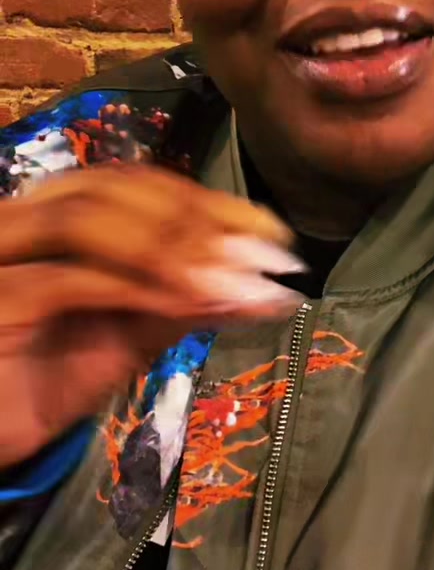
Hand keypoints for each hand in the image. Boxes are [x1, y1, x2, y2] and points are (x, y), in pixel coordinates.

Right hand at [0, 164, 304, 470]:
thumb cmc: (43, 384)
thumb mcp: (129, 336)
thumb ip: (186, 303)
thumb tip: (267, 286)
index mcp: (51, 215)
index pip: (133, 185)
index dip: (206, 202)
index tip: (272, 232)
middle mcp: (17, 219)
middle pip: (110, 189)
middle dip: (195, 219)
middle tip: (260, 256)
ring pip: (83, 220)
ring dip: (169, 248)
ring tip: (228, 281)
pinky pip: (65, 281)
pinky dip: (134, 289)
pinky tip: (185, 306)